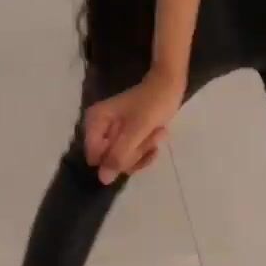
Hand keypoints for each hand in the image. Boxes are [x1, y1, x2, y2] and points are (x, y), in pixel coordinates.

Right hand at [85, 67, 184, 184]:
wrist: (171, 86)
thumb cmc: (154, 103)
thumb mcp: (138, 129)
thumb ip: (119, 154)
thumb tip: (102, 179)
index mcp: (95, 121)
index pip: (96, 157)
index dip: (115, 158)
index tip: (134, 146)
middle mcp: (99, 129)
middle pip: (110, 160)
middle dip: (134, 152)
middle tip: (149, 136)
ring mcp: (113, 135)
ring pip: (123, 160)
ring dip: (144, 150)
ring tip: (156, 132)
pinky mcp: (126, 139)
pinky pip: (132, 156)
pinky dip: (147, 150)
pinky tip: (158, 136)